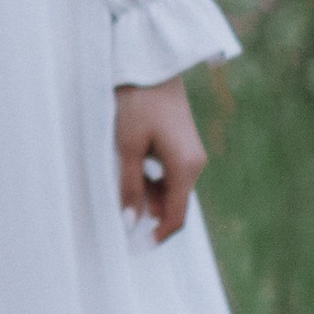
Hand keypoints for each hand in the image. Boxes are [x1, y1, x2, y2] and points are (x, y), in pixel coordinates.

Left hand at [115, 77, 203, 242]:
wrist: (150, 66)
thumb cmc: (137, 104)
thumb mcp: (127, 148)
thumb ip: (130, 187)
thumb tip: (130, 223)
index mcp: (185, 168)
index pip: (175, 216)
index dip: (157, 235)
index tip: (134, 247)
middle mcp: (195, 164)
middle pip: (173, 204)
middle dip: (148, 212)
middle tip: (118, 204)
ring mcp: (191, 154)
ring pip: (170, 189)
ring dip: (147, 193)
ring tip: (121, 176)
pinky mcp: (183, 145)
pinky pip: (170, 174)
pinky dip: (151, 179)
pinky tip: (131, 165)